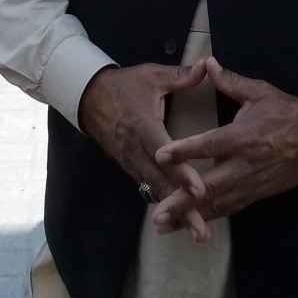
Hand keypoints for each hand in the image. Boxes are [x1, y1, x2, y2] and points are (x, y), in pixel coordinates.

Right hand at [78, 61, 212, 242]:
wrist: (89, 97)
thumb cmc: (125, 86)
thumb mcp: (152, 76)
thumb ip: (181, 75)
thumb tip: (209, 65)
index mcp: (144, 127)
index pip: (165, 154)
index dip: (182, 174)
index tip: (200, 191)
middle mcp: (137, 151)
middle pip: (161, 183)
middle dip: (183, 208)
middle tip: (202, 230)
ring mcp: (131, 162)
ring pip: (155, 190)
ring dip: (175, 212)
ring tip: (198, 232)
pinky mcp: (130, 167)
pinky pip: (148, 187)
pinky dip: (164, 203)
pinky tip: (180, 220)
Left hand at [151, 57, 297, 234]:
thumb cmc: (286, 112)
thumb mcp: (260, 91)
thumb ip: (231, 81)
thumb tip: (207, 63)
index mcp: (244, 136)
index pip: (209, 144)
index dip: (184, 151)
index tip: (160, 156)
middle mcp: (245, 164)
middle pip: (210, 186)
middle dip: (182, 201)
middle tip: (156, 213)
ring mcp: (251, 183)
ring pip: (218, 203)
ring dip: (191, 215)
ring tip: (164, 225)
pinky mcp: (257, 194)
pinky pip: (230, 208)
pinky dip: (210, 216)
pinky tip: (191, 224)